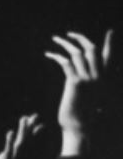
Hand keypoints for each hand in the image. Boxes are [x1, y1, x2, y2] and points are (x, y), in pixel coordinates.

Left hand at [0, 114, 42, 158]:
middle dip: (29, 130)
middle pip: (25, 145)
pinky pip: (6, 155)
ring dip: (21, 133)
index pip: (26, 148)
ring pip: (18, 148)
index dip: (32, 135)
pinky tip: (9, 133)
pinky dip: (8, 144)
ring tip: (24, 118)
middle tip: (34, 115)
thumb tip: (1, 156)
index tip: (39, 123)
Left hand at [46, 29, 114, 157]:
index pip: (108, 56)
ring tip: (55, 39)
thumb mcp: (90, 99)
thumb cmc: (82, 117)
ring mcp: (88, 78)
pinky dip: (56, 56)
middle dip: (80, 38)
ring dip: (65, 44)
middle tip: (69, 33)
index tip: (110, 31)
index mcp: (103, 78)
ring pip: (77, 53)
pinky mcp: (75, 82)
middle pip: (92, 49)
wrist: (79, 128)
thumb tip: (84, 83)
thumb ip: (90, 87)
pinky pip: (65, 62)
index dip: (109, 43)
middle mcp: (98, 76)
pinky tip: (48, 54)